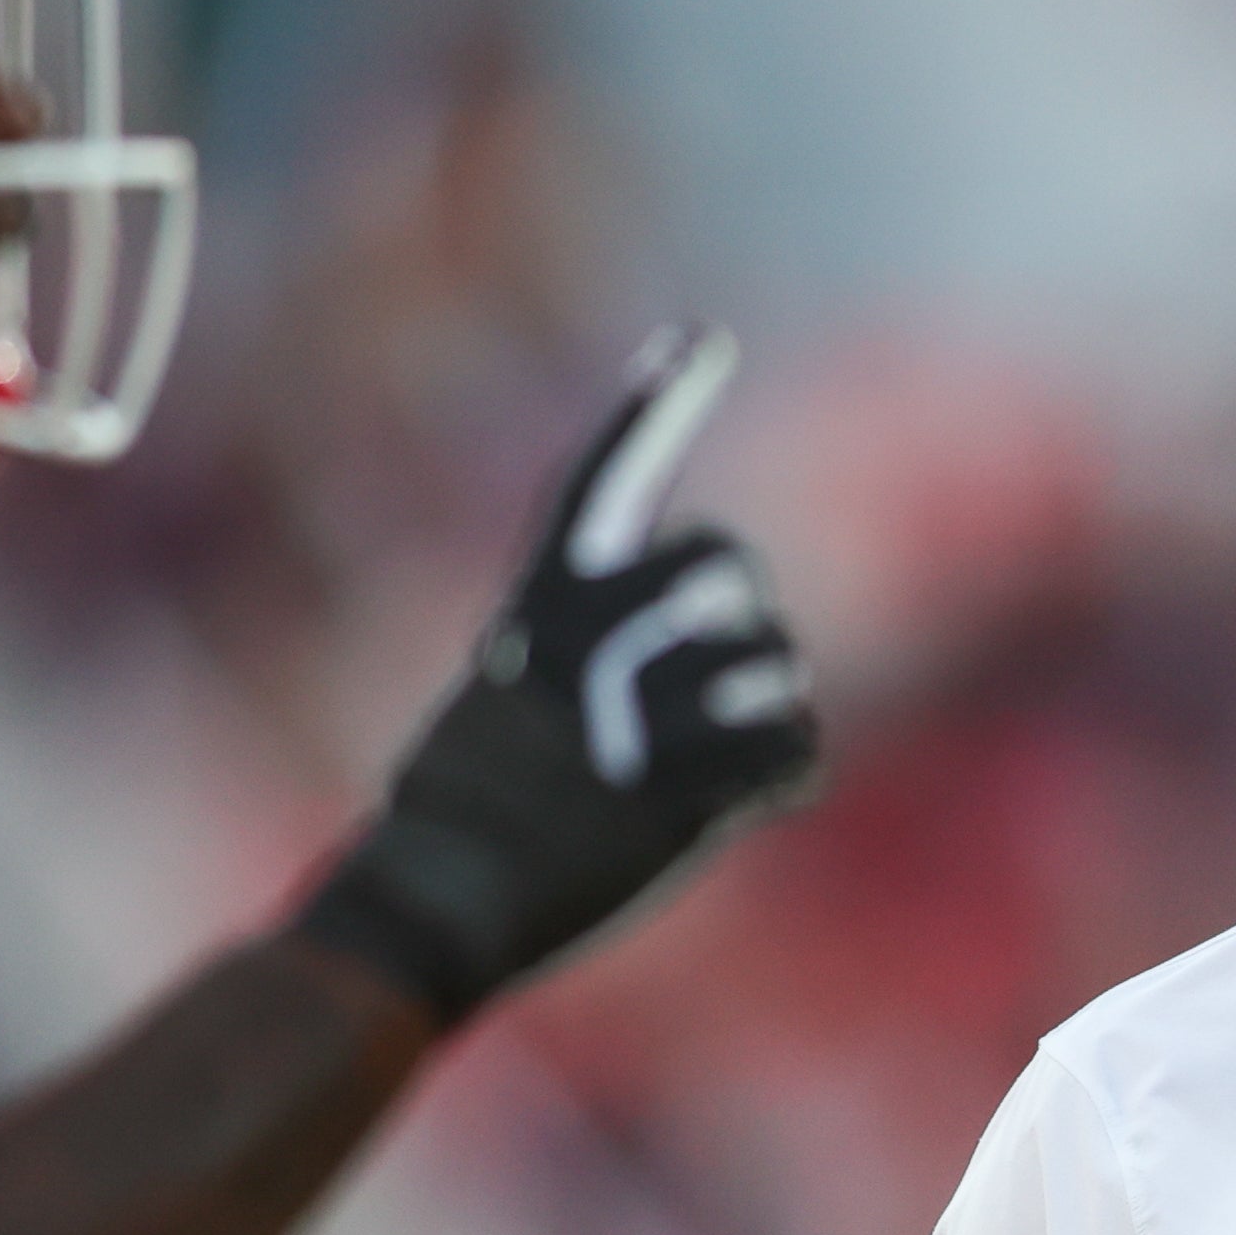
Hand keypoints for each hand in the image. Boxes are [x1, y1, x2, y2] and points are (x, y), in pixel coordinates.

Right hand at [298, 323, 823, 1023]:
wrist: (439, 897)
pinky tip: (742, 799)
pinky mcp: (680, 798)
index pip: (601, 482)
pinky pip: (796, 752)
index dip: (653, 407)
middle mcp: (588, 643)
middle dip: (742, 618)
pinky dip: (784, 777)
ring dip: (770, 709)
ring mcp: (634, 719)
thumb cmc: (468, 801)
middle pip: (728, 567)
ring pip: (776, 661)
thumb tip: (687, 621)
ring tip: (720, 753)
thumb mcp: (504, 686)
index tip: (703, 337)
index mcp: (539, 605)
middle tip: (713, 681)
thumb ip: (580, 639)